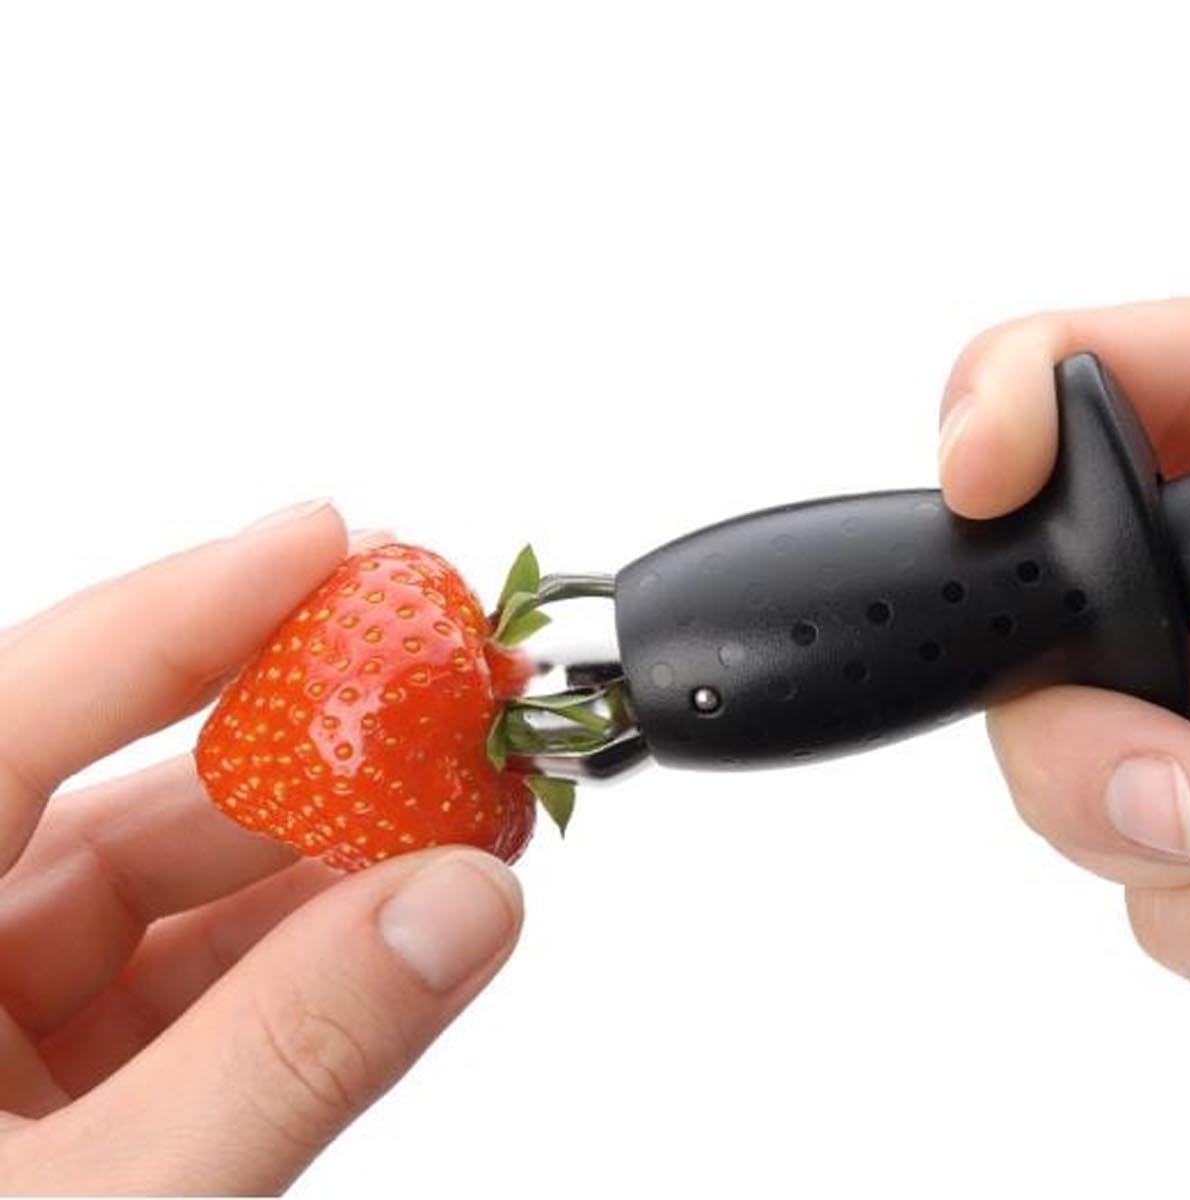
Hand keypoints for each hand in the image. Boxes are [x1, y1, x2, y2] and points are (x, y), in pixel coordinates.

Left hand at [0, 502, 523, 1192]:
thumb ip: (291, 1052)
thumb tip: (461, 908)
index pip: (18, 710)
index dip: (184, 611)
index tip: (325, 542)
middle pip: (130, 802)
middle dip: (314, 751)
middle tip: (452, 699)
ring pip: (181, 904)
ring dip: (337, 862)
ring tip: (470, 823)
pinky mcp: (53, 1108)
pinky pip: (195, 993)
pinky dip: (311, 961)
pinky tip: (409, 928)